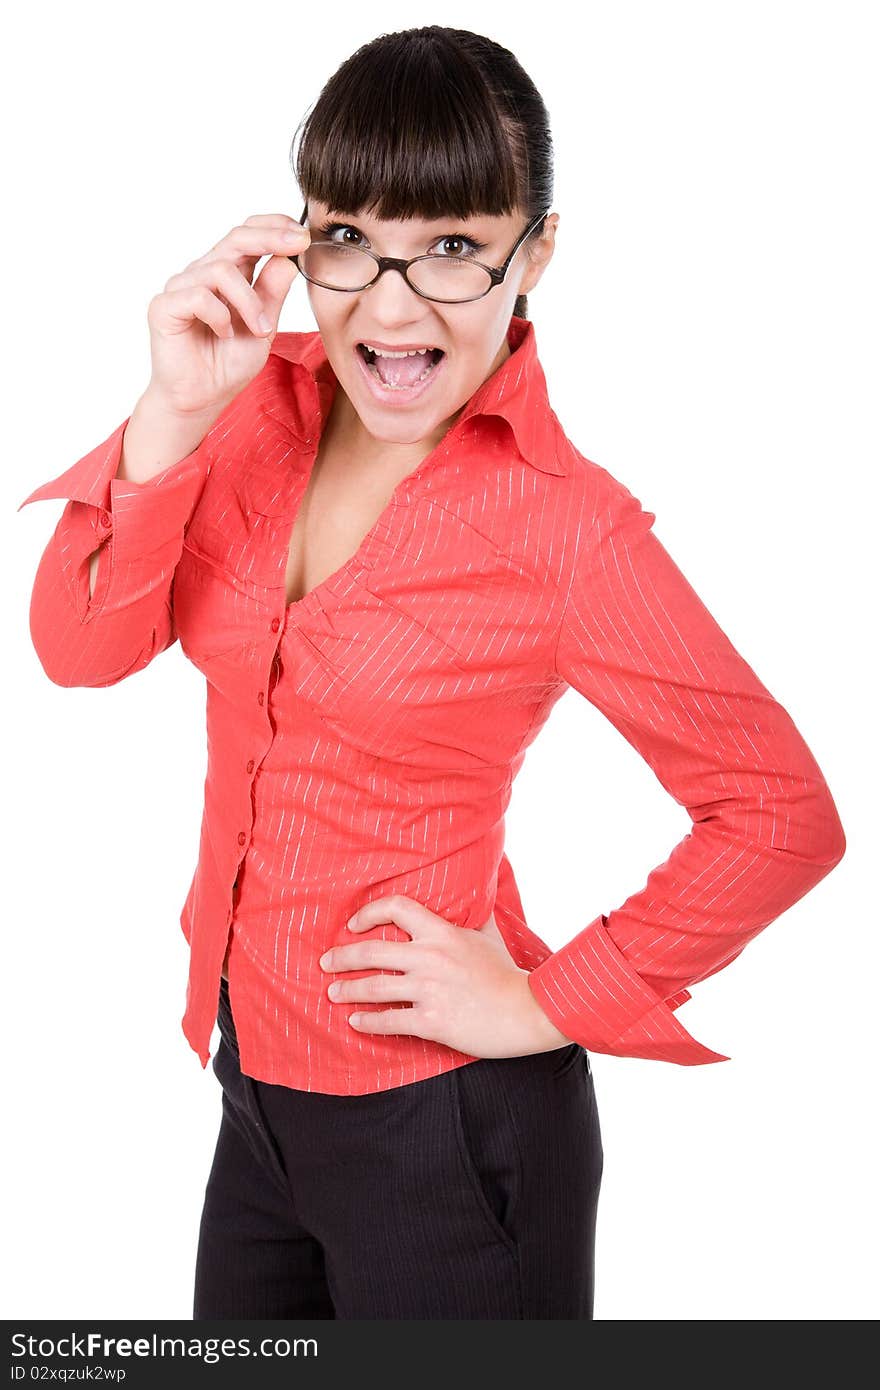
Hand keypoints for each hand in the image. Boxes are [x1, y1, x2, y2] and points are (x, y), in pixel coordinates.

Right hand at [145, 213, 310, 417]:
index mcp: (229, 274)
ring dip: (250, 302)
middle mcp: (204, 273)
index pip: (248, 235)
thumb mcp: (263, 327)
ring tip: (259, 330)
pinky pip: (199, 296)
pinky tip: (224, 334)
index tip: (302, 234)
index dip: (273, 227)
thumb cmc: (228, 364)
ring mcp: (182, 287)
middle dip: (270, 237)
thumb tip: (289, 259)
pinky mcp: (165, 306)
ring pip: (222, 271)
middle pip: (236, 238)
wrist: (202, 398)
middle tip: (297, 244)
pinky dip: (220, 315)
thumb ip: (273, 294)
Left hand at [318, 895, 575, 1058]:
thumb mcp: (490, 935)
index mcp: (443, 932)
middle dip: (342, 957)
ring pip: (373, 987)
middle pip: (372, 951)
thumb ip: (475, 913)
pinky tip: (356, 1022)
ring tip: (333, 993)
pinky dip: (367, 1022)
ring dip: (347, 990)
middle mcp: (431, 957)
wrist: (529, 1011)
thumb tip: (480, 886)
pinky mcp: (432, 1021)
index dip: (369, 912)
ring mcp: (429, 990)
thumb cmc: (507, 974)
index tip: (353, 925)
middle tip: (326, 963)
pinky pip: (389, 1020)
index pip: (396, 907)